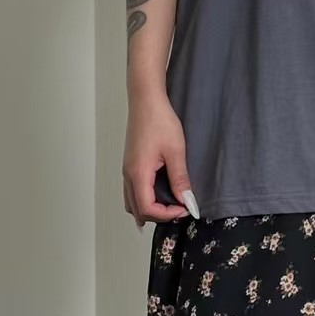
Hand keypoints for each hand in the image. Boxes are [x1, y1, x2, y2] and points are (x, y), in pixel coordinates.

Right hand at [121, 93, 197, 226]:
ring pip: (132, 203)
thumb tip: (187, 201)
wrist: (146, 100)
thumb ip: (180, 179)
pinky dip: (143, 201)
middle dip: (159, 216)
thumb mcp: (176, 151)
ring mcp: (127, 170)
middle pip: (137, 210)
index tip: (185, 208)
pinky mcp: (130, 165)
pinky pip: (131, 192)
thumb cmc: (159, 120)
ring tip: (170, 207)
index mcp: (138, 173)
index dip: (167, 214)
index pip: (147, 208)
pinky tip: (157, 199)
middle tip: (180, 209)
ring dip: (149, 210)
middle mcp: (128, 175)